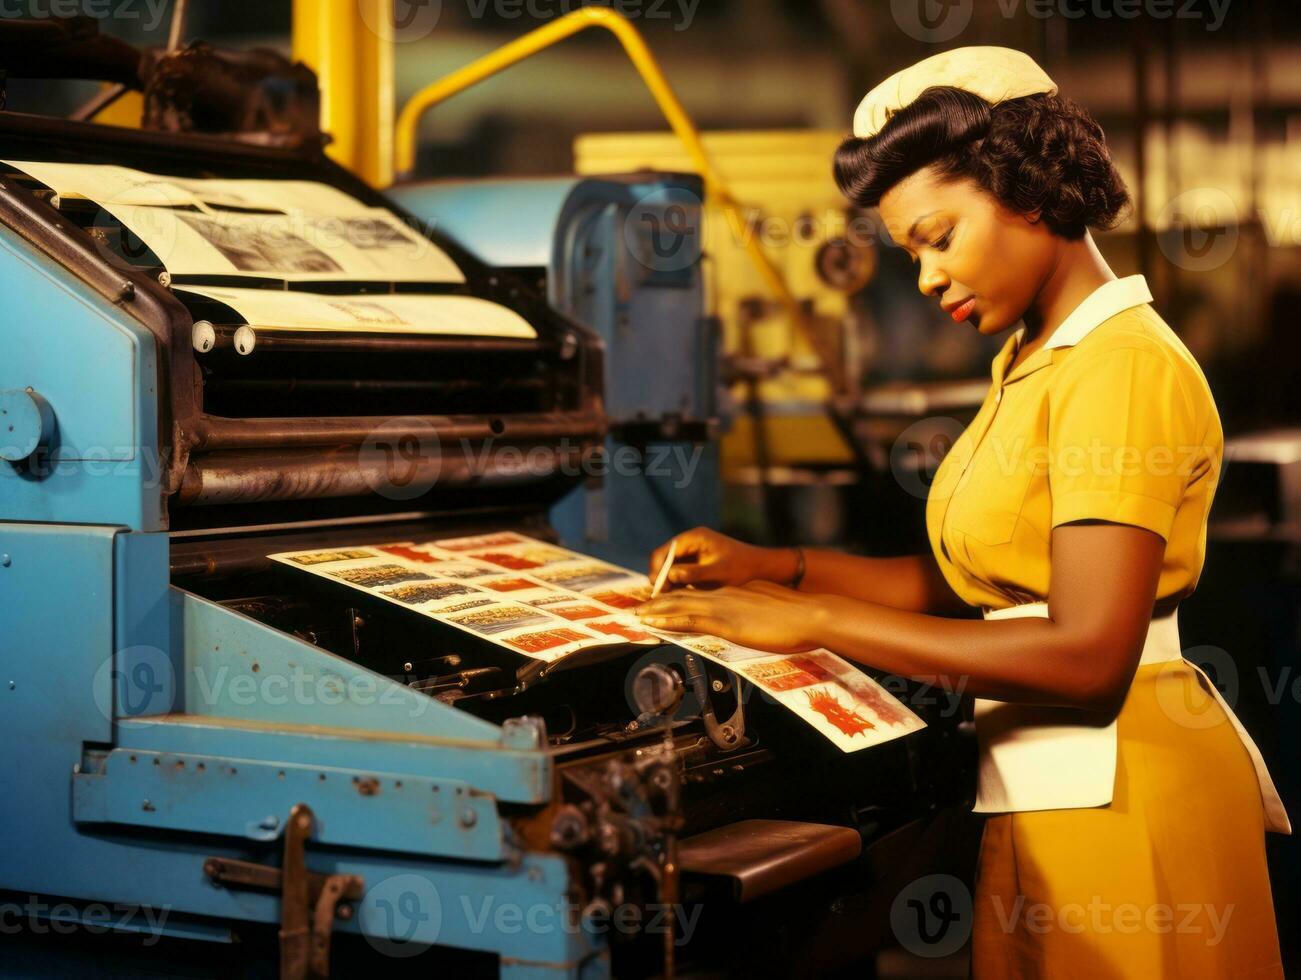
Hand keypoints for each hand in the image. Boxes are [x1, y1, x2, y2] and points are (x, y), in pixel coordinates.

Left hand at [635, 581, 820, 653]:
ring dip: (656, 611)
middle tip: (640, 607)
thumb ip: (757, 612)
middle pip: (684, 596)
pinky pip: (689, 620)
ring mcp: (723, 607)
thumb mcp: (772, 608)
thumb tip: (754, 621)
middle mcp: (724, 595)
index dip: (678, 597)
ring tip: (637, 614)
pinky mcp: (725, 622)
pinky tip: (653, 623)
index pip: (700, 593)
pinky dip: (667, 621)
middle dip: (659, 602)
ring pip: (680, 605)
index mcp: (736, 591)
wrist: (811, 613)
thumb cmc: (799, 616)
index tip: (662, 602)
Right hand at [648, 527, 794, 591]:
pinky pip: (680, 573)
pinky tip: (679, 597)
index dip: (657, 569)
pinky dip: (676, 584)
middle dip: (661, 577)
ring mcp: (693, 553)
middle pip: (664, 559)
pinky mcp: (696, 564)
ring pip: (670, 567)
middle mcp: (691, 542)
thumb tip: (670, 576)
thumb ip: (693, 573)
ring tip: (669, 599)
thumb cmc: (742, 568)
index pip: (665, 551)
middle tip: (661, 597)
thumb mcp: (718, 572)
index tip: (658, 588)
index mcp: (694, 537)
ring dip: (668, 582)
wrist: (761, 569)